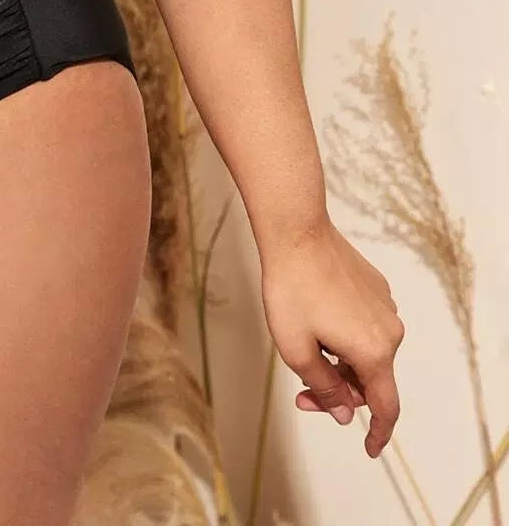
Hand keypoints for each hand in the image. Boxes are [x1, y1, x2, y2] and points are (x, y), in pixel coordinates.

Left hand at [259, 216, 404, 458]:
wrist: (296, 233)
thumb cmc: (291, 291)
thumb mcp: (297, 350)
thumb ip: (325, 388)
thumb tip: (347, 413)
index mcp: (374, 352)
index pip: (386, 407)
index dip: (379, 433)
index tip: (369, 448)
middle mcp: (390, 332)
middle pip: (370, 379)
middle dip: (339, 392)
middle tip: (302, 394)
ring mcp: (385, 307)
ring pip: (367, 352)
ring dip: (340, 363)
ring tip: (304, 347)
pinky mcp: (376, 288)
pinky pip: (365, 326)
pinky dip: (345, 337)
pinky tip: (316, 321)